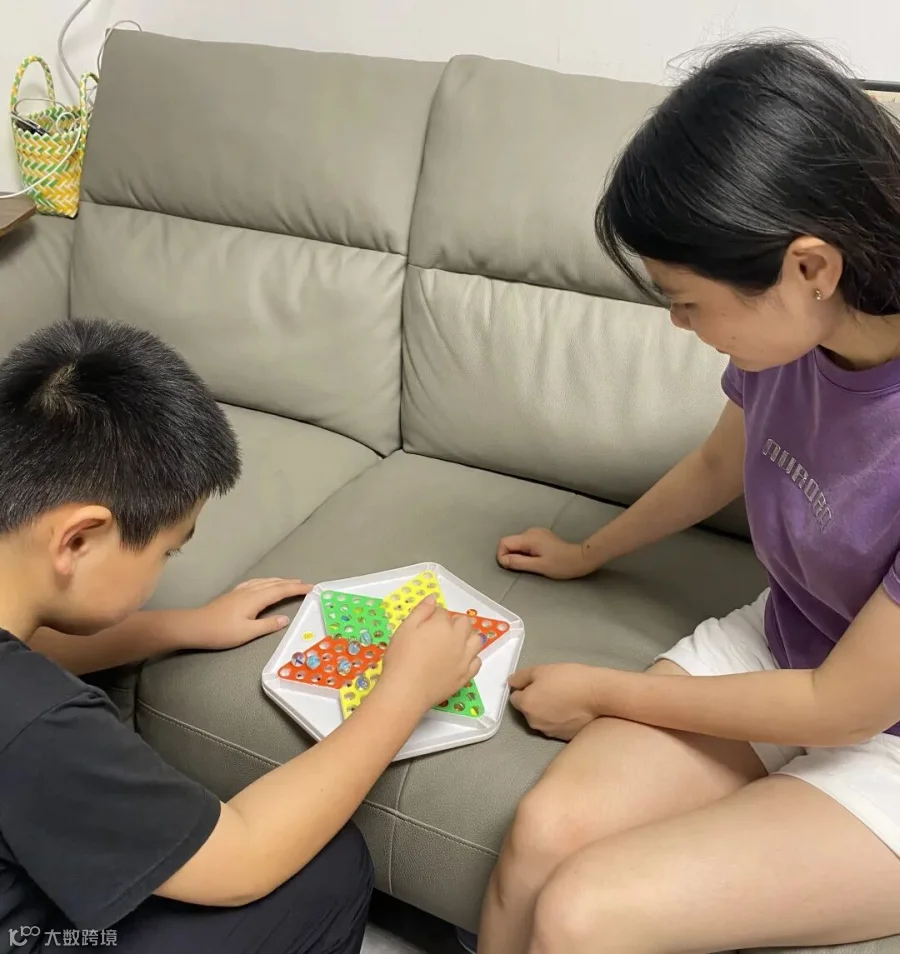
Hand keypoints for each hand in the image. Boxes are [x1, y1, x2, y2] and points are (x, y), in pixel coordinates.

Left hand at [181, 578, 312, 650]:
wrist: (195, 626)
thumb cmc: (221, 631)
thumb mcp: (247, 632)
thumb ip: (268, 624)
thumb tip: (285, 618)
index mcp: (256, 599)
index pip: (281, 591)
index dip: (297, 588)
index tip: (310, 587)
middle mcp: (250, 591)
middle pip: (274, 584)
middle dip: (290, 583)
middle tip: (304, 584)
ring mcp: (240, 591)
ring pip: (264, 581)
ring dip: (278, 581)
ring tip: (288, 582)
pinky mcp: (233, 594)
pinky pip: (255, 582)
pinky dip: (265, 581)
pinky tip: (263, 583)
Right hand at [379, 596, 482, 713]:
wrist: (406, 690)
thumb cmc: (401, 658)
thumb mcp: (405, 629)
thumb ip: (421, 611)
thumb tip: (433, 598)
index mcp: (442, 625)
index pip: (443, 612)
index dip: (433, 615)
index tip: (425, 624)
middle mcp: (458, 638)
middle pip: (464, 623)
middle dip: (455, 623)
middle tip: (439, 633)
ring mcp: (464, 658)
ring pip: (477, 640)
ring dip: (468, 637)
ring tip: (455, 643)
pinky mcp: (465, 675)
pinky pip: (477, 662)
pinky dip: (471, 658)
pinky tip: (461, 660)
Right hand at [497, 527, 591, 579]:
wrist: (580, 558)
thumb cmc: (561, 564)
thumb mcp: (539, 566)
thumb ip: (518, 562)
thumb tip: (503, 560)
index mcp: (529, 538)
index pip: (504, 542)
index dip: (502, 555)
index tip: (510, 566)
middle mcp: (531, 531)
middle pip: (510, 542)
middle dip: (511, 555)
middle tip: (523, 567)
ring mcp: (536, 532)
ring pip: (518, 543)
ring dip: (519, 554)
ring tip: (532, 563)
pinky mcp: (541, 536)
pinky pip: (526, 543)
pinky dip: (526, 551)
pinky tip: (537, 558)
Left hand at [509, 663, 604, 740]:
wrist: (598, 695)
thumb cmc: (568, 678)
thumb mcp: (541, 670)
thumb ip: (521, 677)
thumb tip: (511, 683)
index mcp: (526, 705)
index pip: (516, 698)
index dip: (526, 689)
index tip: (540, 683)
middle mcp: (533, 722)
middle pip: (528, 710)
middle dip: (536, 701)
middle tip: (553, 689)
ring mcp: (549, 732)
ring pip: (542, 719)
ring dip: (547, 711)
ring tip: (564, 699)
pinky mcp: (564, 737)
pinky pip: (556, 726)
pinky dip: (559, 719)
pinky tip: (572, 710)